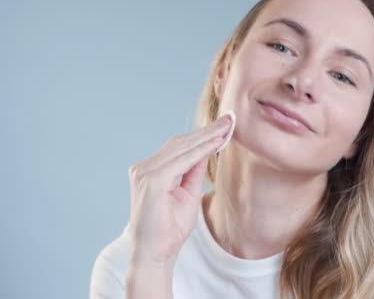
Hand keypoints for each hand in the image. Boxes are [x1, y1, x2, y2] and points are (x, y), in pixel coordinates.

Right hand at [127, 114, 232, 264]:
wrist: (155, 255)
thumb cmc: (169, 230)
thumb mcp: (187, 195)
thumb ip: (192, 172)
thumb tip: (206, 149)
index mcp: (150, 171)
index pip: (178, 147)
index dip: (202, 136)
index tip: (224, 126)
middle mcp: (143, 168)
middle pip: (180, 142)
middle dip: (207, 130)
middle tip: (230, 118)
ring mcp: (145, 173)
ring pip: (182, 148)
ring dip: (207, 136)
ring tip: (228, 126)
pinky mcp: (152, 181)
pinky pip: (182, 161)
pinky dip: (202, 151)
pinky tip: (218, 143)